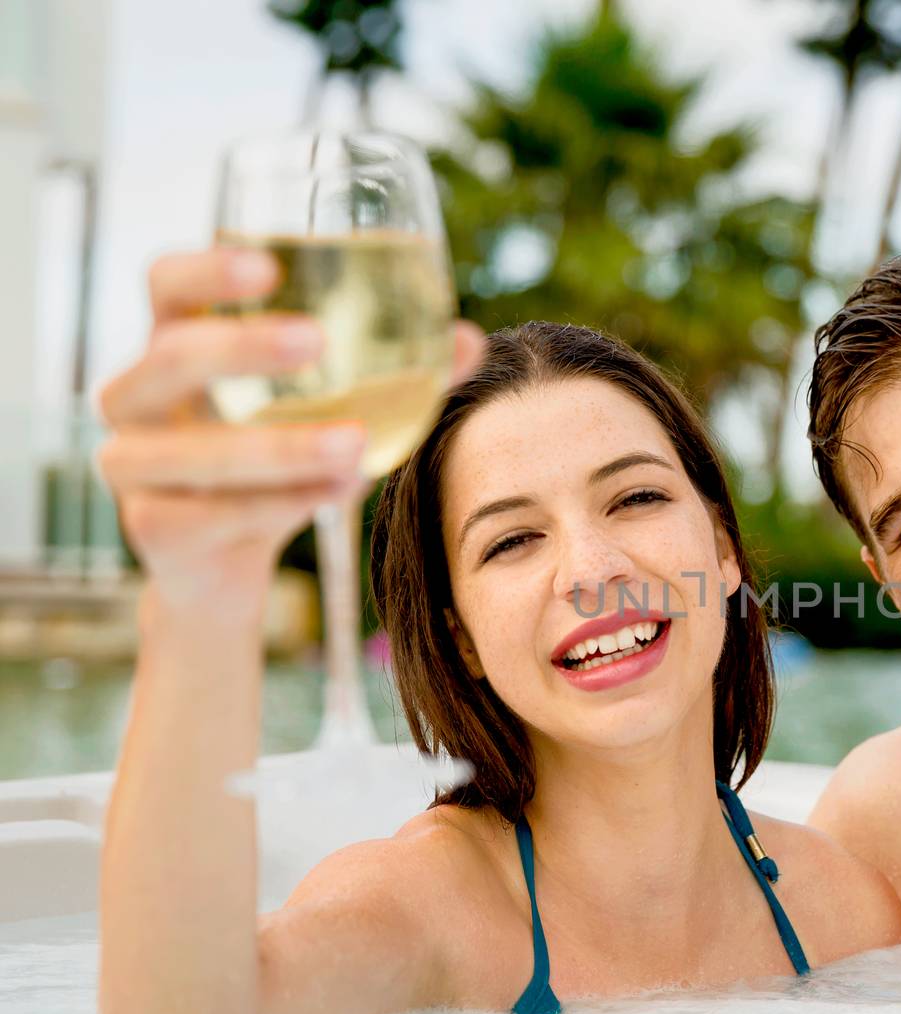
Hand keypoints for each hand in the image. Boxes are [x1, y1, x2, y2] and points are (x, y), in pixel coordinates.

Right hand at [97, 247, 485, 611]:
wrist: (225, 565)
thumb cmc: (282, 461)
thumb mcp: (335, 410)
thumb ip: (400, 373)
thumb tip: (471, 340)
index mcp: (176, 344)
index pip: (168, 284)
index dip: (206, 270)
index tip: (269, 266)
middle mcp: (137, 396)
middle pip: (171, 355)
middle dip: (243, 347)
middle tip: (317, 342)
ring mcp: (133, 464)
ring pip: (193, 450)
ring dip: (278, 445)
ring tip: (353, 444)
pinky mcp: (153, 528)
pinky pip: (214, 513)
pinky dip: (280, 503)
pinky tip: (336, 491)